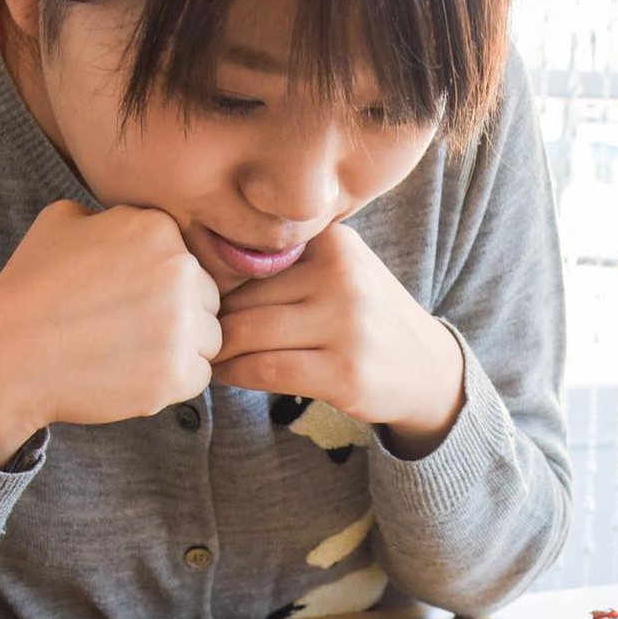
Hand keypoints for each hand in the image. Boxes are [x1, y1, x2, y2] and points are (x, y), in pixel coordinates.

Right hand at [0, 201, 220, 465]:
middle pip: (207, 300)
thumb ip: (110, 217)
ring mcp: (181, 324)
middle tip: (127, 332)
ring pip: (209, 339)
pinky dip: (171, 381)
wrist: (7, 354)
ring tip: (129, 354)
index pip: (188, 261)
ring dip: (179, 349)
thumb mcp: (61, 222)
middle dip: (177, 316)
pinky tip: (131, 375)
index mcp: (157, 228)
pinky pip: (199, 376)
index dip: (160, 284)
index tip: (126, 299)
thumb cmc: (30, 289)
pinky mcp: (176, 373)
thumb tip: (130, 224)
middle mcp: (178, 270)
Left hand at [213, 224, 464, 457]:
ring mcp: (346, 326)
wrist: (426, 368)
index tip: (196, 296)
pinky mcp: (343, 373)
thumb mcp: (342, 269)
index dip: (218, 281)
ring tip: (203, 354)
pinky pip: (265, 369)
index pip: (253, 257)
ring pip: (250, 333)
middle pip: (246, 297)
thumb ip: (290, 261)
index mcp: (336, 243)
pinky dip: (234, 373)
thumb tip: (203, 270)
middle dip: (212, 319)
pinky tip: (225, 374)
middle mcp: (342, 278)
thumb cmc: (366, 318)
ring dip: (218, 348)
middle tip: (191, 333)